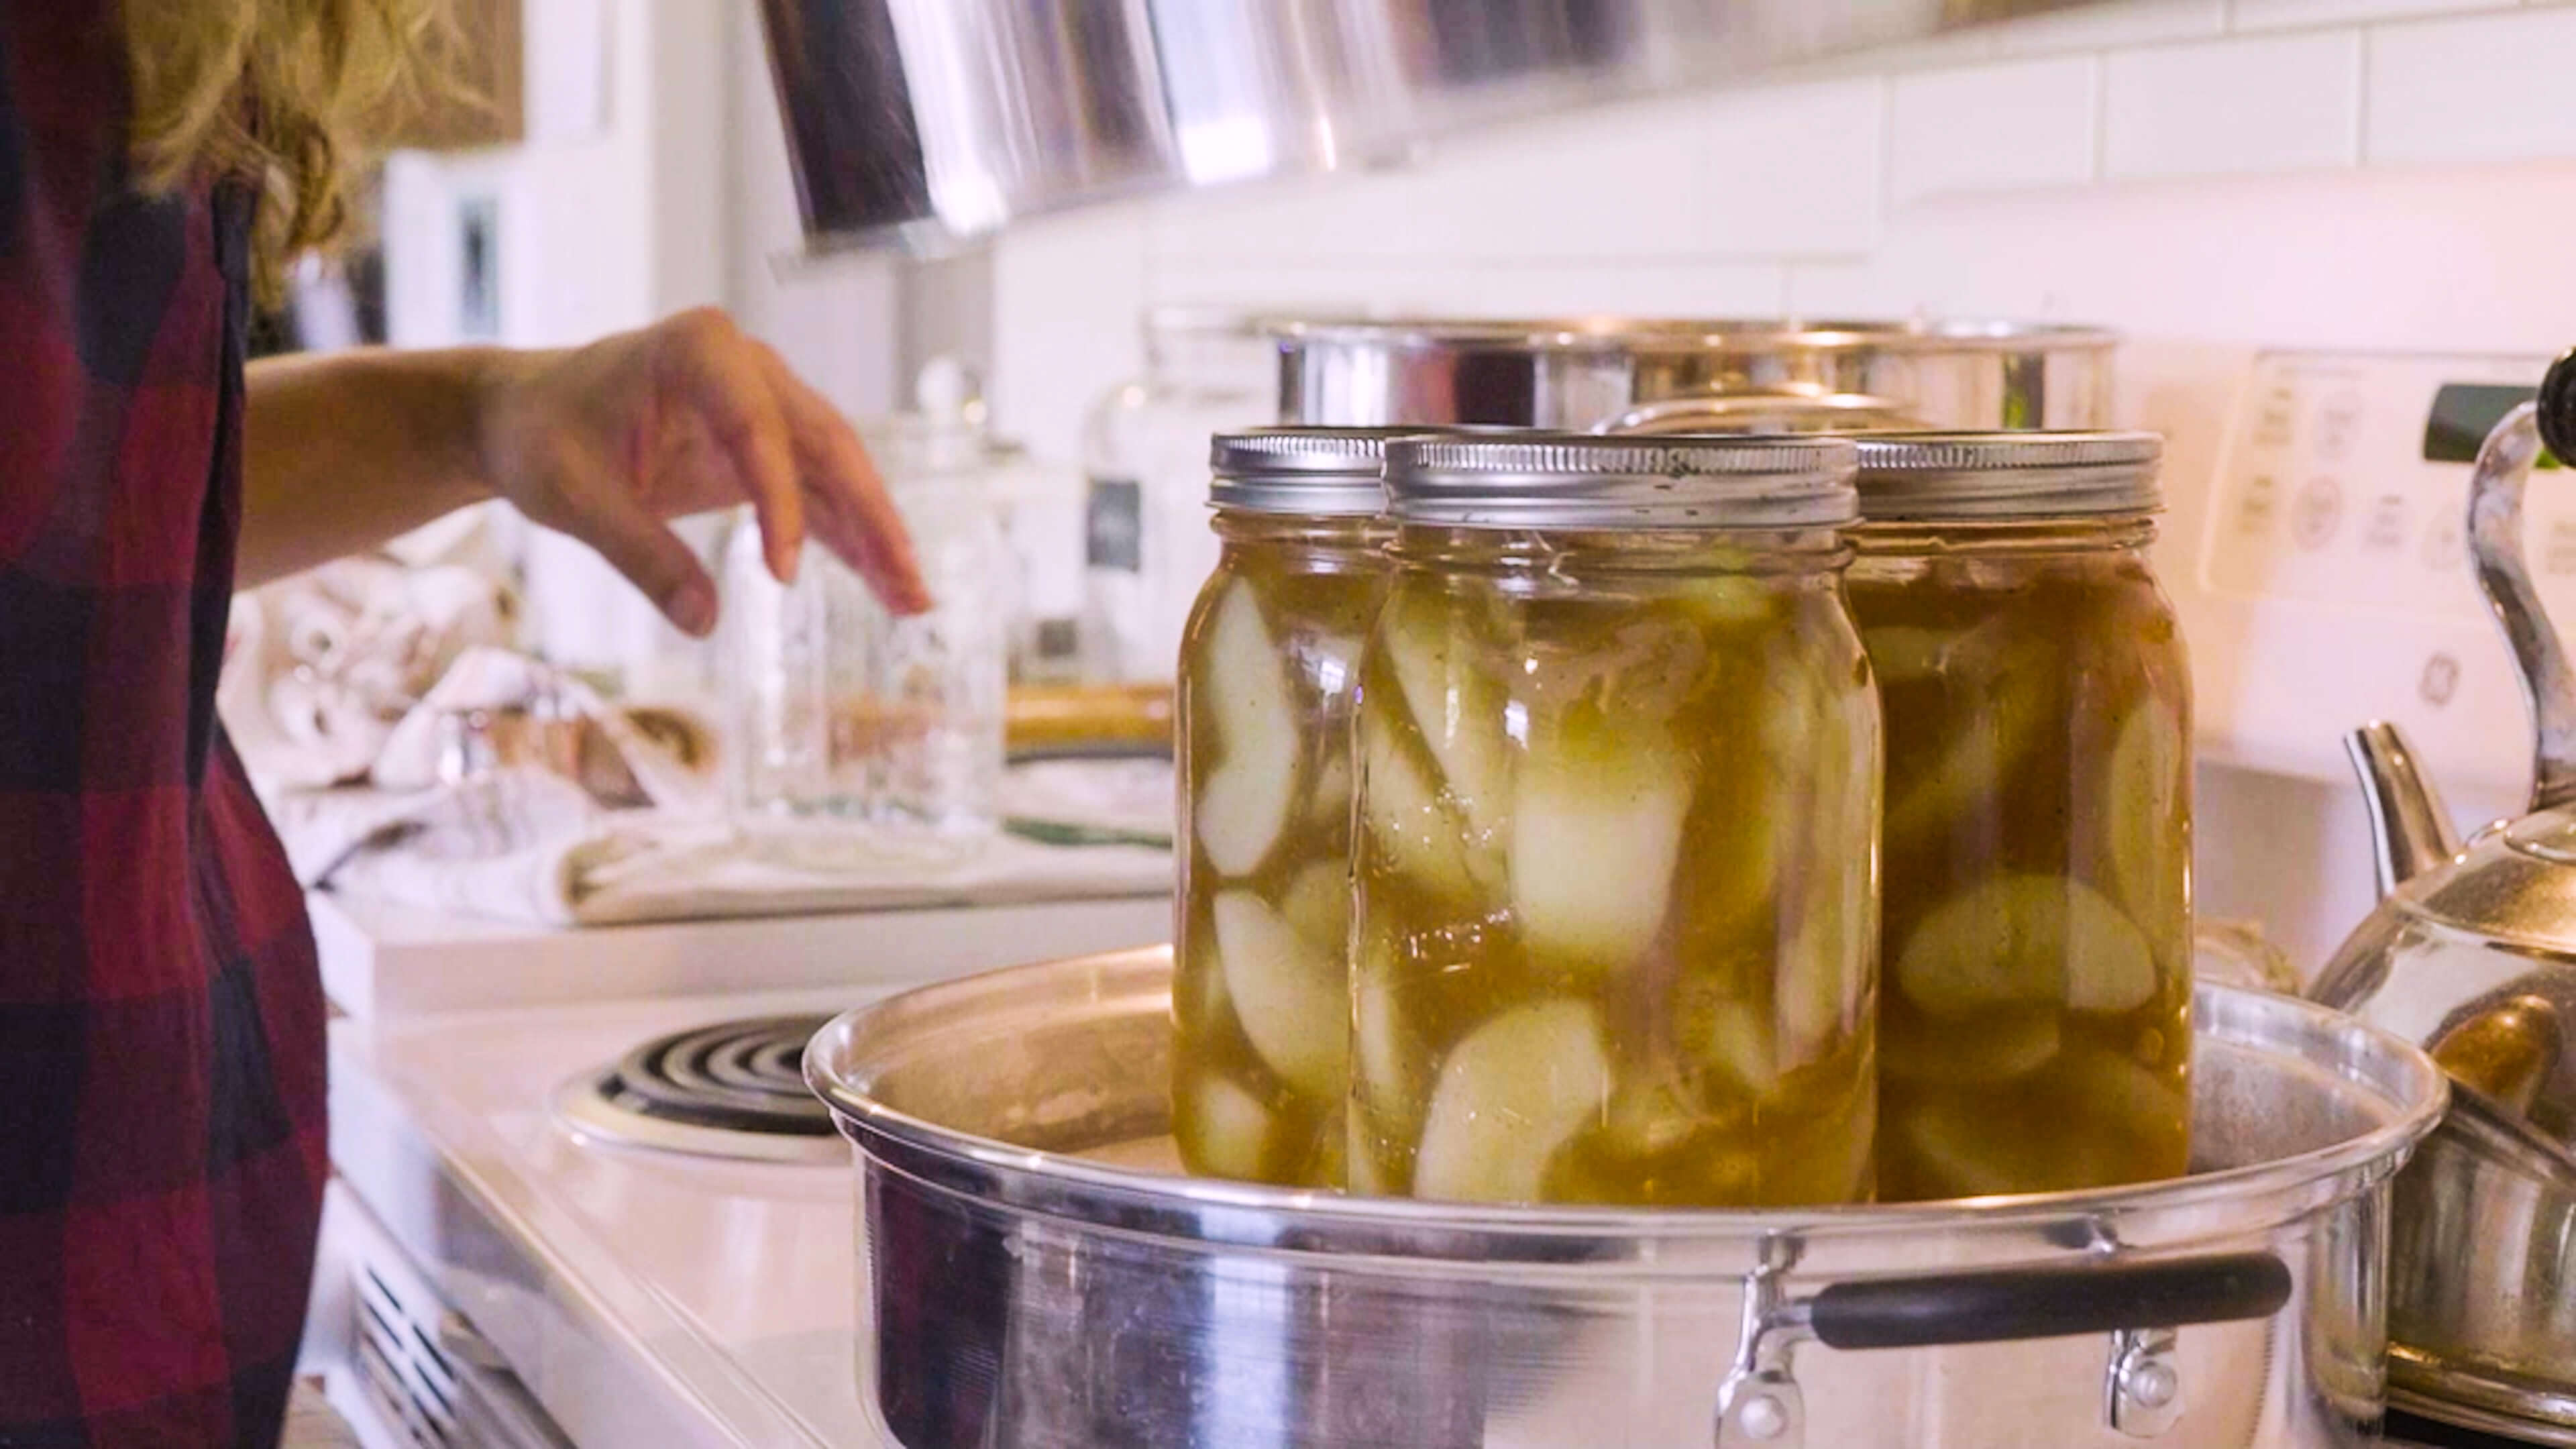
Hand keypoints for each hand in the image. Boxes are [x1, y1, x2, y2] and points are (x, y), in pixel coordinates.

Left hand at [476, 308, 931, 635]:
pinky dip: (848, 539)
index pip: (759, 427)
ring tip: (913, 601)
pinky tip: (884, 586)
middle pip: (827, 443)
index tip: (781, 574)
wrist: (525, 416)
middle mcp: (747, 367)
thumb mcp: (573, 497)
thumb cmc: (543, 437)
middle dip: (872, 517)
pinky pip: (819, 493)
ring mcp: (764, 404)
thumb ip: (639, 554)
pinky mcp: (765, 446)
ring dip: (875, 536)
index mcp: (697, 351)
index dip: (780, 502)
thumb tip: (703, 621)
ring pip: (837, 471)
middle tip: (908, 582)